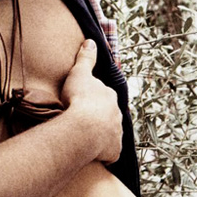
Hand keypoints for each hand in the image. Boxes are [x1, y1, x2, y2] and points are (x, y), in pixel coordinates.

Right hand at [61, 40, 122, 163]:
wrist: (83, 128)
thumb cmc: (79, 99)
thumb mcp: (79, 74)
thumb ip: (85, 58)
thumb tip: (90, 41)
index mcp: (110, 96)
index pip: (104, 97)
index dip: (94, 100)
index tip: (83, 104)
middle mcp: (118, 114)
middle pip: (109, 116)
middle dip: (100, 119)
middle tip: (83, 122)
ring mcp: (117, 134)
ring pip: (110, 134)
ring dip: (102, 137)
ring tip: (86, 139)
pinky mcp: (114, 151)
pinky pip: (109, 153)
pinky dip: (102, 154)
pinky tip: (91, 154)